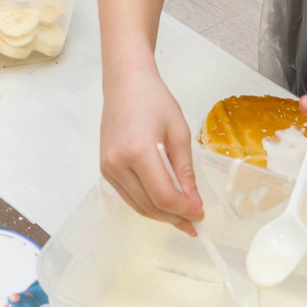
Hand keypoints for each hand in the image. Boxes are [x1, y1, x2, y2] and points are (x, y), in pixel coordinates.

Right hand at [100, 63, 205, 233]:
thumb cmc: (155, 101)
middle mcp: (117, 164)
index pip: (163, 196)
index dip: (184, 210)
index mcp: (138, 152)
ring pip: (138, 206)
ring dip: (162, 216)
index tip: (201, 214)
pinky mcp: (105, 169)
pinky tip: (165, 204)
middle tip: (195, 223)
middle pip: (149, 206)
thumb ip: (185, 171)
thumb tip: (193, 203)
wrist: (125, 83)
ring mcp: (108, 168)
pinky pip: (129, 196)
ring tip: (183, 218)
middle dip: (175, 218)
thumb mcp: (179, 133)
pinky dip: (148, 204)